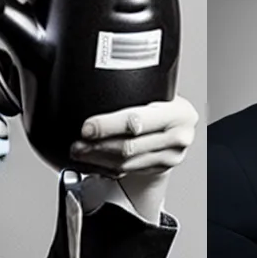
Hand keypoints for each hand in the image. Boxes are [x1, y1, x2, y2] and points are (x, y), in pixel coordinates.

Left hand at [68, 97, 198, 218]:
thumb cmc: (165, 104)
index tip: (87, 128)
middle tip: (77, 144)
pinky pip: (127, 170)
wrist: (180, 124)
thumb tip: (93, 87)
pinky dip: (106, 167)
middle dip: (97, 146)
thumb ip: (135, 90)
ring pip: (126, 163)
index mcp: (177, 112)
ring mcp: (170, 156)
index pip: (137, 121)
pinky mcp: (160, 169)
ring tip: (79, 153)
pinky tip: (94, 162)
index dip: (108, 126)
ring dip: (97, 159)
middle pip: (129, 146)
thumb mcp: (158, 91)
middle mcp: (178, 136)